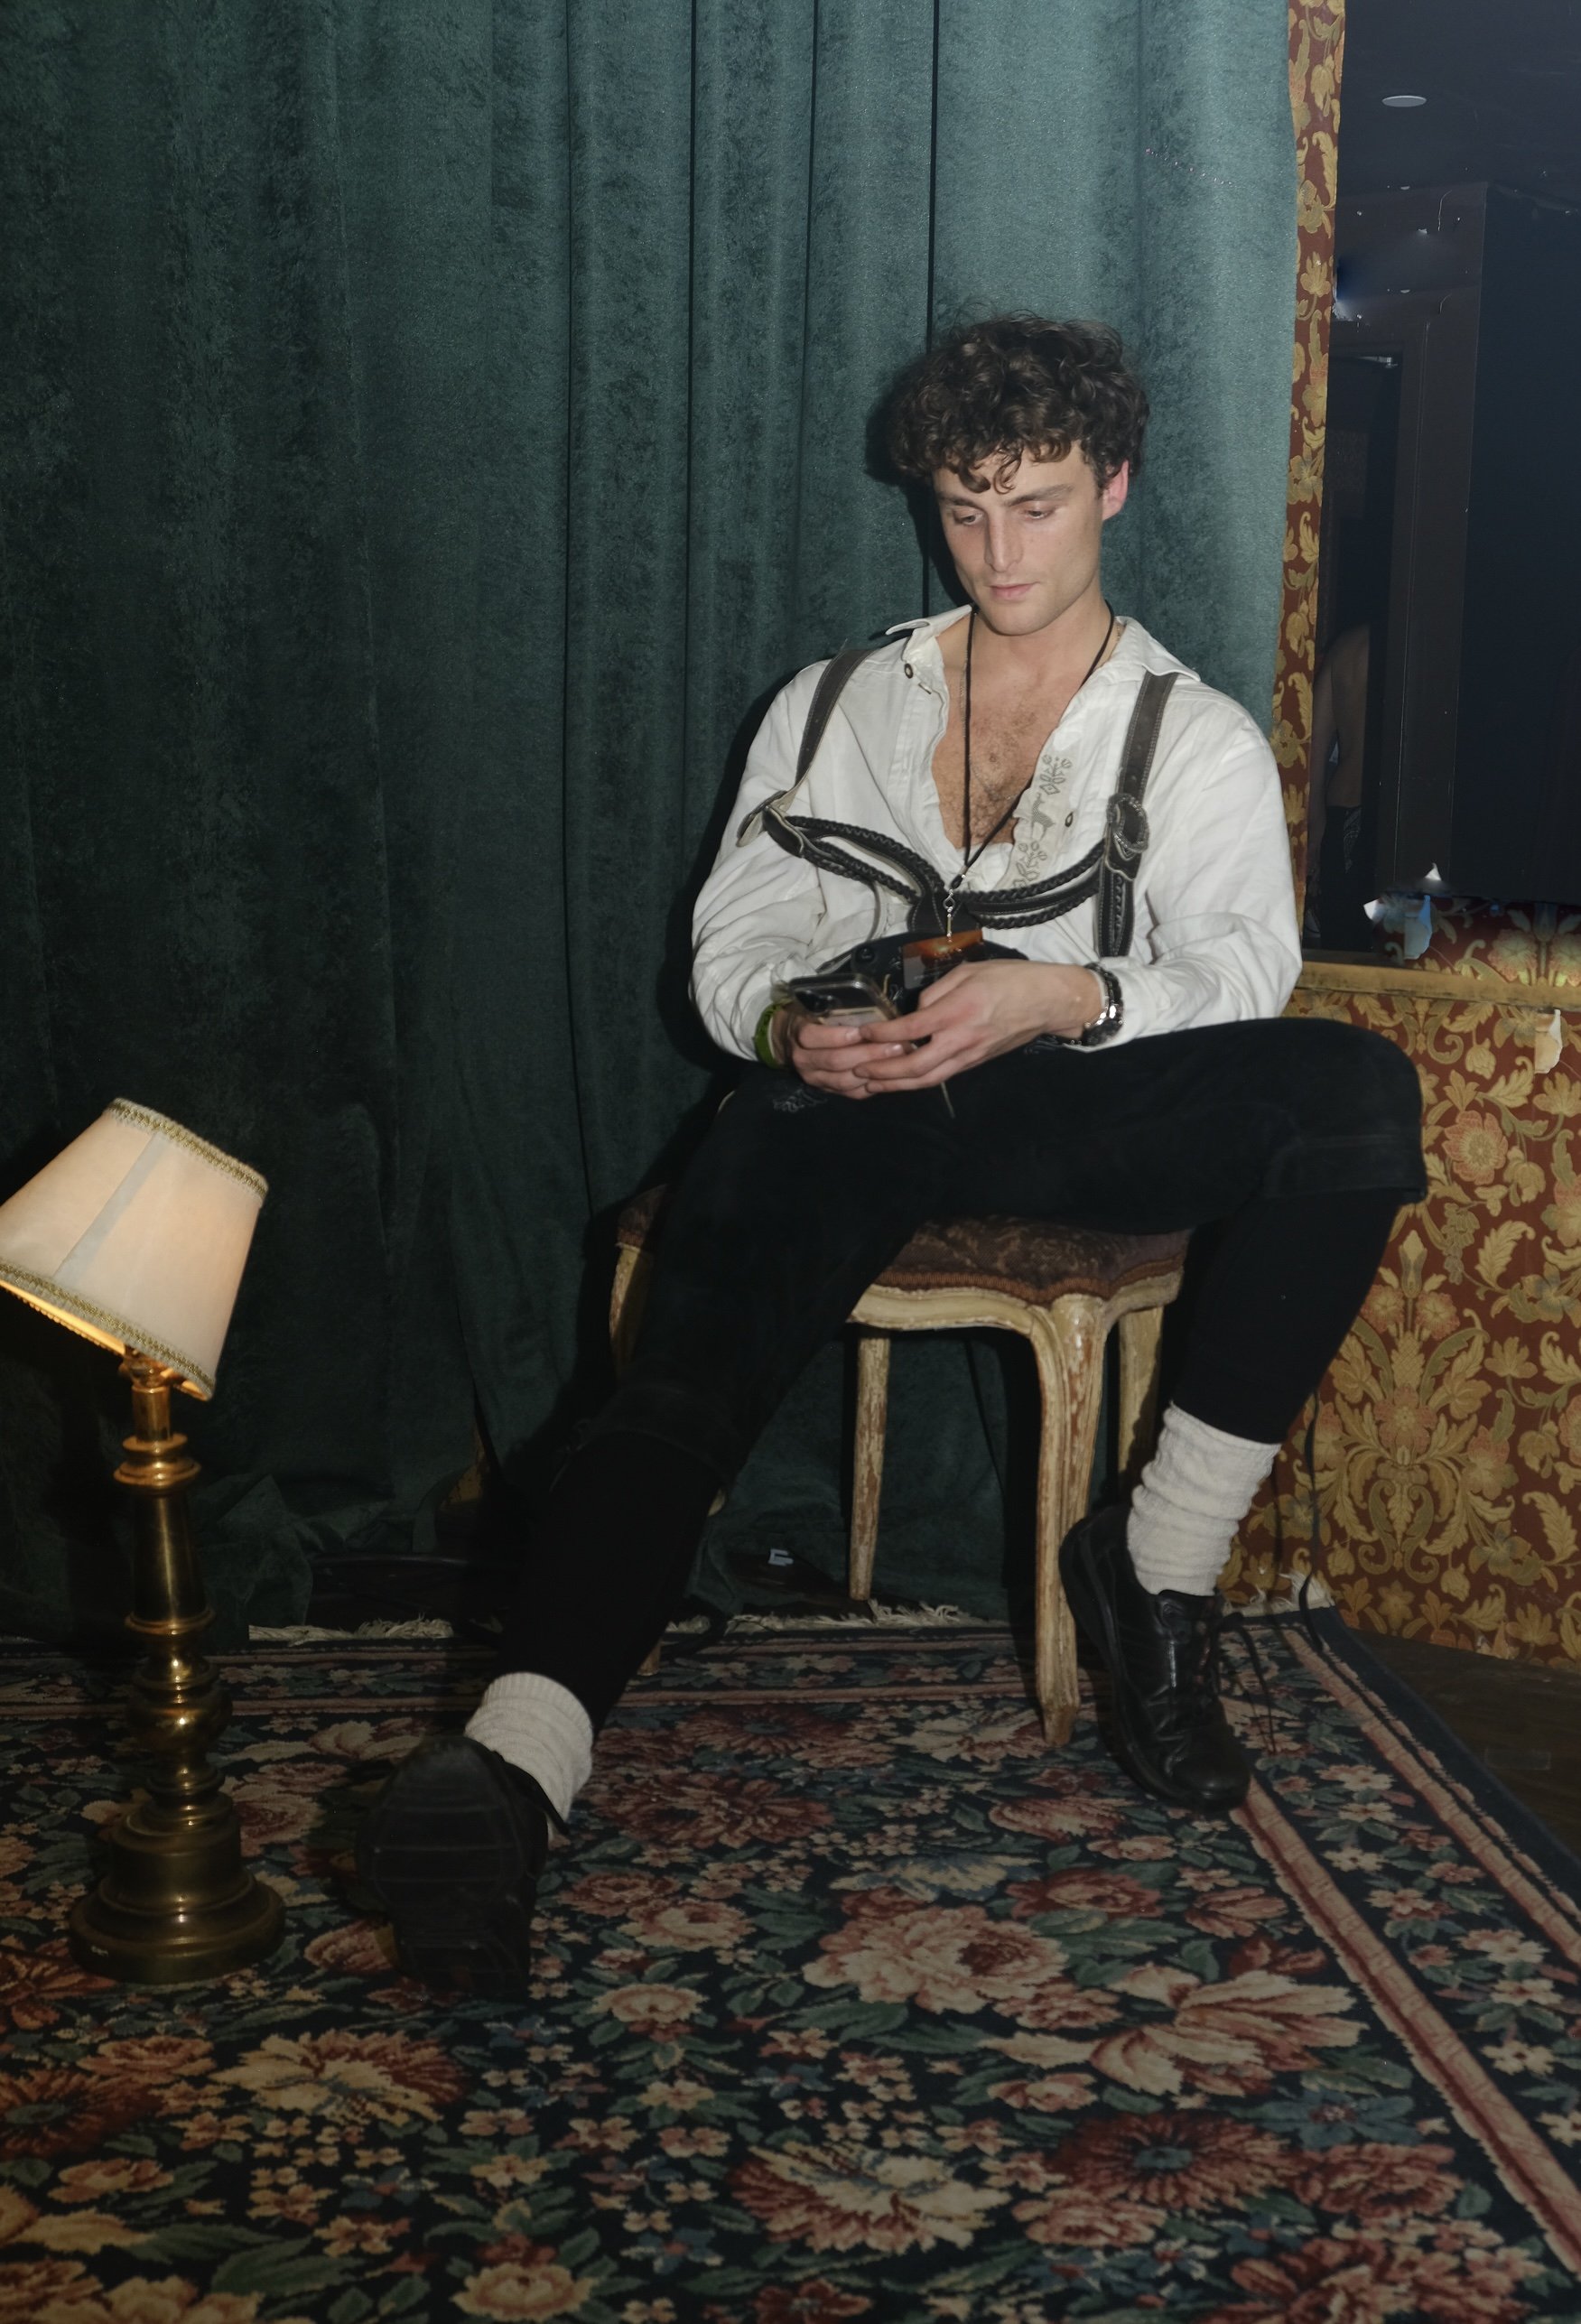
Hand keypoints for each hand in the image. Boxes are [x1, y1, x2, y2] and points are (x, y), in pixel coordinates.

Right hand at [782, 1004, 913, 1097]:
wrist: (786, 1041)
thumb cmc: (808, 1016)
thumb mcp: (813, 1006)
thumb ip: (835, 1009)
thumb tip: (873, 1006)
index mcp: (799, 1035)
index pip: (814, 1037)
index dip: (839, 1036)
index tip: (863, 1031)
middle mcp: (804, 1061)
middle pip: (835, 1061)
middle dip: (867, 1054)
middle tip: (895, 1045)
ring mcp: (815, 1079)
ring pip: (844, 1080)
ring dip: (872, 1071)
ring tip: (897, 1060)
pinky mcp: (826, 1090)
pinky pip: (850, 1093)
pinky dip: (870, 1086)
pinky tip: (888, 1076)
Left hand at [848, 961, 1103, 1092]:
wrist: (1047, 1002)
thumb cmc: (1010, 979)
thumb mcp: (969, 971)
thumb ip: (937, 991)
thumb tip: (915, 1011)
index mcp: (959, 1011)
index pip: (913, 1028)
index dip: (885, 1034)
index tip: (864, 1033)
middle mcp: (962, 1039)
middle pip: (917, 1066)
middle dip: (884, 1072)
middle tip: (858, 1070)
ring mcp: (969, 1055)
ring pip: (927, 1079)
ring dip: (896, 1085)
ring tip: (869, 1084)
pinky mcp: (974, 1062)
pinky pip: (940, 1076)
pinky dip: (915, 1082)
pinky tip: (898, 1081)